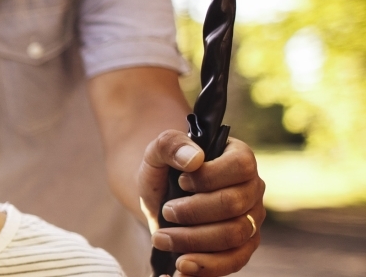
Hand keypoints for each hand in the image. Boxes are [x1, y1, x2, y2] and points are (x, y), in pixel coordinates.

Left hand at [138, 130, 264, 275]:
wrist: (157, 196)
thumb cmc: (163, 170)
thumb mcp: (157, 152)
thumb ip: (170, 144)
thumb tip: (194, 159)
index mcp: (239, 158)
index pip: (241, 166)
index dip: (209, 177)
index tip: (181, 181)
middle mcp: (252, 189)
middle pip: (235, 205)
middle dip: (193, 212)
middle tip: (165, 212)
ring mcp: (250, 220)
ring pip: (233, 236)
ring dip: (192, 240)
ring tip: (160, 238)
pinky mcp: (242, 246)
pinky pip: (233, 262)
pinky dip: (206, 268)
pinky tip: (180, 268)